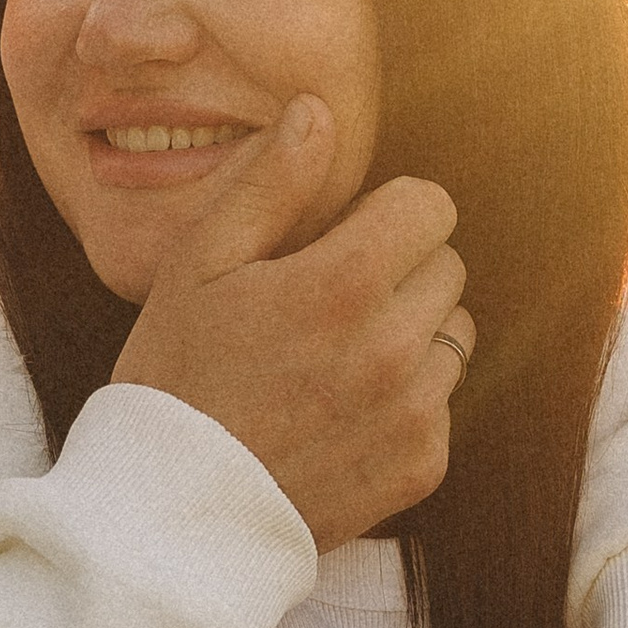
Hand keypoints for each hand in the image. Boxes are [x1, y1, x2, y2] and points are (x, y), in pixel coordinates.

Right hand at [113, 98, 475, 549]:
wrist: (171, 516)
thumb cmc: (173, 378)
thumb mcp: (198, 265)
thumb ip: (268, 182)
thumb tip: (319, 110)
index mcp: (345, 283)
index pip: (430, 206)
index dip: (387, 213)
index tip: (342, 239)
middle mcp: (396, 346)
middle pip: (447, 267)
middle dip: (400, 270)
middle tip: (327, 304)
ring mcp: (415, 412)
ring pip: (456, 335)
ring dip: (412, 334)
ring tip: (336, 361)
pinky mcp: (422, 466)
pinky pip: (443, 405)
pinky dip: (407, 403)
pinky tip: (341, 416)